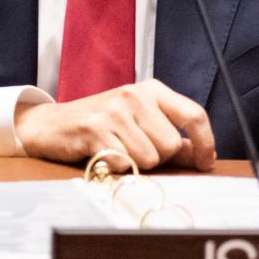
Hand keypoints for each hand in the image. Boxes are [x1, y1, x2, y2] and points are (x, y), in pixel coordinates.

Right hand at [15, 79, 215, 171]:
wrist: (52, 124)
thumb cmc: (102, 125)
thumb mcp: (140, 122)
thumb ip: (172, 139)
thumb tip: (204, 156)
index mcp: (151, 90)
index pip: (193, 114)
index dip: (205, 142)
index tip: (206, 162)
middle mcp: (134, 95)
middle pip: (170, 145)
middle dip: (157, 158)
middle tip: (134, 149)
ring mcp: (114, 111)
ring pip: (149, 159)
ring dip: (135, 164)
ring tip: (117, 150)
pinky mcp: (95, 130)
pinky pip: (124, 163)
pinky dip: (116, 167)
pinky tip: (103, 154)